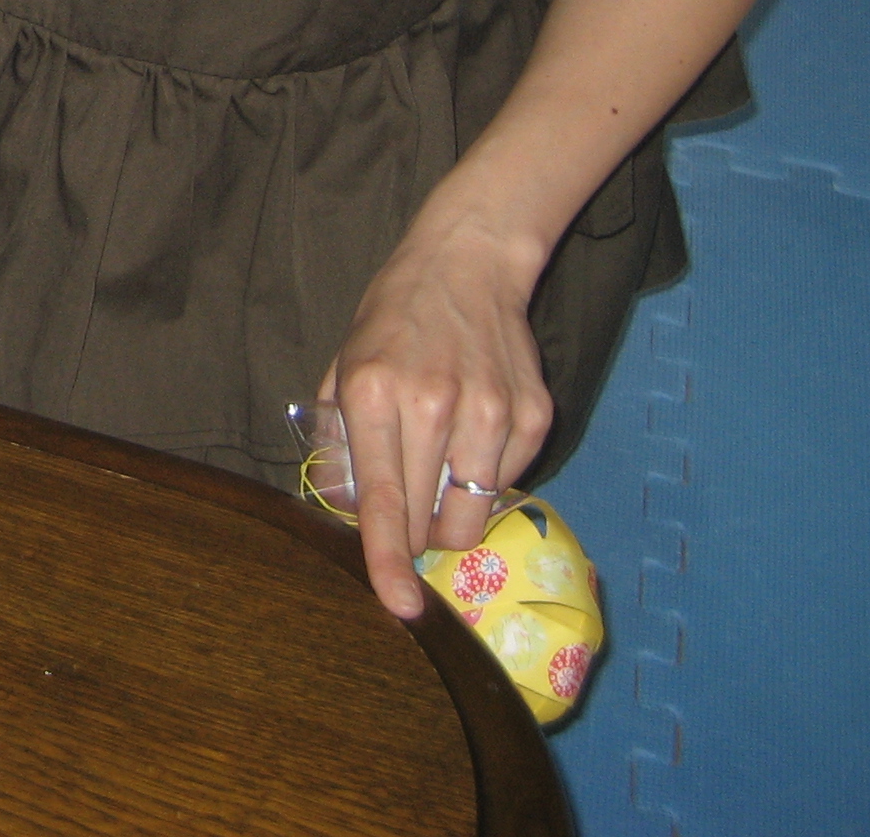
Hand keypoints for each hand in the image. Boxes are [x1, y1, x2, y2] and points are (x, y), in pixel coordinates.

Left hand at [320, 218, 553, 619]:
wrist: (466, 265)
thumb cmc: (393, 319)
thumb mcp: (343, 368)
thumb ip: (336, 441)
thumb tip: (343, 511)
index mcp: (374, 393)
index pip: (384, 501)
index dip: (388, 561)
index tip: (400, 604)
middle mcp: (434, 405)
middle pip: (429, 520)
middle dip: (414, 534)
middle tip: (407, 507)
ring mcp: (491, 412)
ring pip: (473, 514)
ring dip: (451, 515)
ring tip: (439, 469)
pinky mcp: (534, 415)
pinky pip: (507, 483)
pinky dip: (485, 479)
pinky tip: (473, 434)